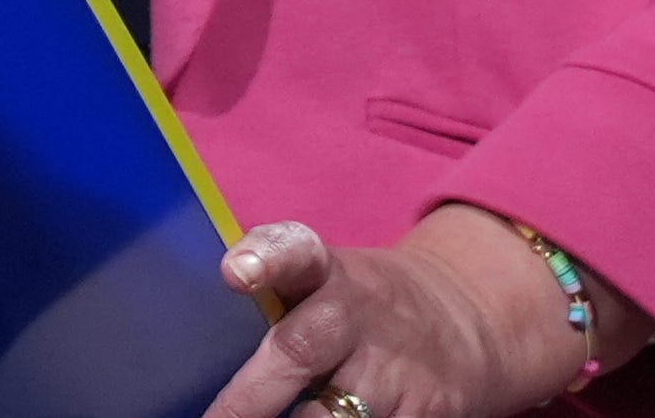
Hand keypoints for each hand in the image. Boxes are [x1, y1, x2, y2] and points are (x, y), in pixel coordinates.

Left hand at [202, 202, 654, 417]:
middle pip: (301, 347)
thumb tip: (183, 358)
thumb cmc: (361, 314)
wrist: (471, 322)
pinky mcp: (427, 412)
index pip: (296, 252)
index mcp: (328, 275)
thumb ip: (271, 302)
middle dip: (251, 397)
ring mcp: (396, 367)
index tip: (235, 271)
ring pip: (336, 416)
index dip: (265, 257)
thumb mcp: (326, 285)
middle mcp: (360, 314)